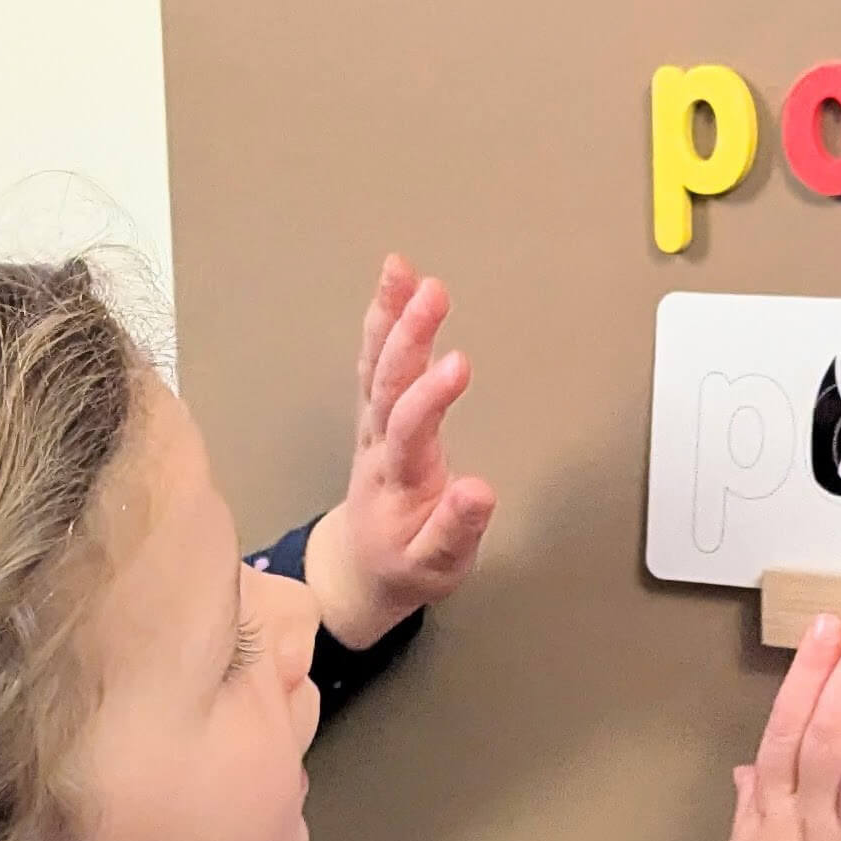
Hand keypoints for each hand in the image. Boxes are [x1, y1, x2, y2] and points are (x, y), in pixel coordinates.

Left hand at [305, 254, 495, 648]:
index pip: (411, 432)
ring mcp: (373, 427)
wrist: (360, 570)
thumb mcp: (436, 567)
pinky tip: (396, 284)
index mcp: (400, 481)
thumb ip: (454, 531)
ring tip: (403, 270)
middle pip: (387, 386)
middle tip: (432, 293)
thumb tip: (480, 490)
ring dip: (389, 317)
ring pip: (375, 367)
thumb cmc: (407, 565)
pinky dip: (383, 321)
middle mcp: (379, 445)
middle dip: (407, 338)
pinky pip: (374, 362)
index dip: (430, 397)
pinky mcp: (375, 415)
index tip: (459, 363)